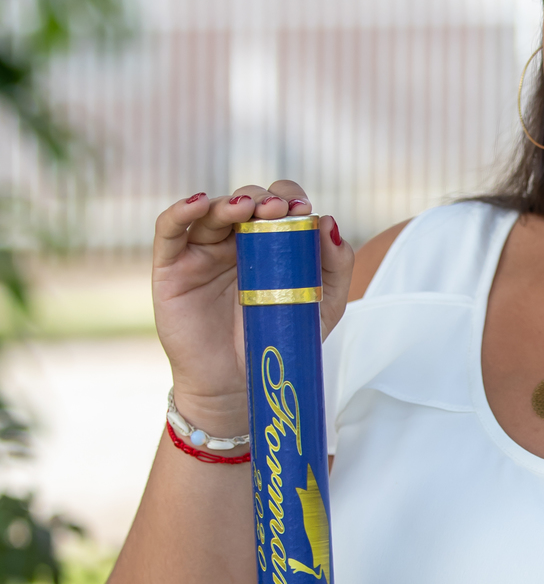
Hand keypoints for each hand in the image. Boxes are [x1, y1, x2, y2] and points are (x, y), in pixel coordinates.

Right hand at [152, 179, 354, 435]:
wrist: (238, 386)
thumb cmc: (276, 343)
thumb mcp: (321, 307)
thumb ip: (334, 266)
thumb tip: (328, 221)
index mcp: (268, 245)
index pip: (276, 205)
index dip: (287, 197)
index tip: (302, 209)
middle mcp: (234, 242)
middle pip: (244, 202)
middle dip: (262, 200)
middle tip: (279, 210)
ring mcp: (201, 253)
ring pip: (210, 211)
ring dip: (230, 203)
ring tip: (246, 208)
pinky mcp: (171, 268)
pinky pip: (169, 230)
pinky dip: (180, 211)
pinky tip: (199, 203)